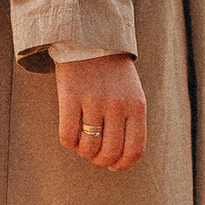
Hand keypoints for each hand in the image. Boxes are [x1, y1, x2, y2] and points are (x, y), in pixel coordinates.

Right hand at [55, 51, 146, 171]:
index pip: (134, 150)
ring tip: (81, 142)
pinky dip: (68, 142)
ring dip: (83, 151)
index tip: (113, 166)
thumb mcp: (132, 93)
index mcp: (137, 106)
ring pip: (87, 146)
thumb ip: (130, 121)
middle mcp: (118, 105)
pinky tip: (69, 134)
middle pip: (109, 152)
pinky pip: (67, 135)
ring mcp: (94, 101)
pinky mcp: (70, 96)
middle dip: (99, 160)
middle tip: (93, 155)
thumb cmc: (112, 72)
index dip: (122, 165)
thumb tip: (118, 159)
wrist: (89, 38)